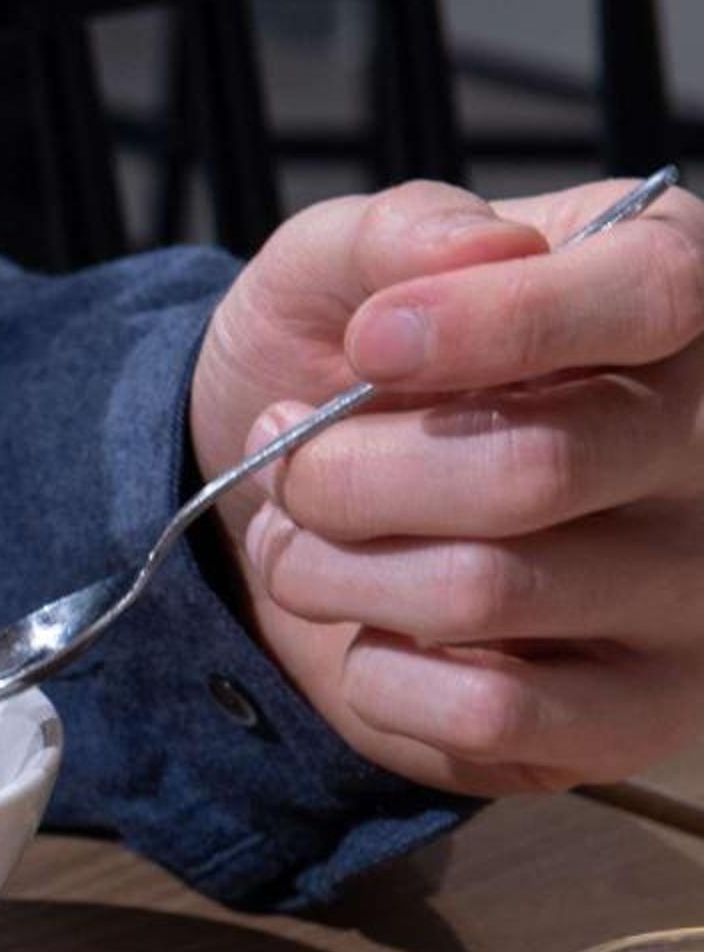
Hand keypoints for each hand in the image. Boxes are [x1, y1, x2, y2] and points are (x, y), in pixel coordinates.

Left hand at [190, 175, 703, 793]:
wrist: (297, 508)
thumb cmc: (350, 373)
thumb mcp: (339, 268)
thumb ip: (394, 233)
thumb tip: (472, 255)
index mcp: (677, 300)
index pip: (653, 295)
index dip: (497, 325)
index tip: (370, 342)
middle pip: (531, 470)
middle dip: (349, 473)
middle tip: (288, 462)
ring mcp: (694, 594)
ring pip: (486, 591)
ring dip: (332, 570)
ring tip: (296, 540)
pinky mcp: (636, 717)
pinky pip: (491, 712)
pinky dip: (377, 674)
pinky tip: (368, 632)